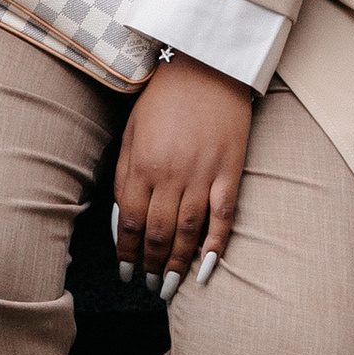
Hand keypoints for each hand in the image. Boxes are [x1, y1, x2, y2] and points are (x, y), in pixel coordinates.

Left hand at [114, 55, 251, 299]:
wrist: (206, 67)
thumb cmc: (163, 99)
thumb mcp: (132, 131)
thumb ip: (126, 175)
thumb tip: (123, 219)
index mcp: (142, 164)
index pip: (132, 221)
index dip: (128, 252)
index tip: (126, 271)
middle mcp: (171, 175)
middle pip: (159, 233)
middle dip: (153, 265)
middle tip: (150, 286)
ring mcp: (204, 175)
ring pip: (189, 232)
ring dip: (179, 264)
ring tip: (171, 287)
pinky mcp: (230, 172)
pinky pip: (223, 217)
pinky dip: (214, 245)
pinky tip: (206, 267)